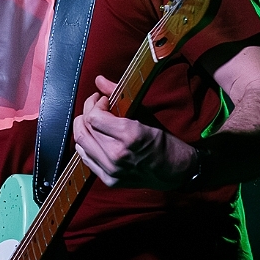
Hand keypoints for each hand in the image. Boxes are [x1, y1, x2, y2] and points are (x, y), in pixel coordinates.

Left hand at [73, 75, 197, 188]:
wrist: (178, 171)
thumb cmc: (165, 142)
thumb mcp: (145, 115)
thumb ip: (119, 95)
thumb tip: (99, 80)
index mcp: (129, 136)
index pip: (94, 117)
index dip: (94, 104)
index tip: (103, 100)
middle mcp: (116, 155)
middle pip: (84, 130)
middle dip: (86, 113)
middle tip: (95, 107)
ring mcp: (112, 170)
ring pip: (81, 145)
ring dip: (84, 129)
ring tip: (94, 122)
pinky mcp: (110, 180)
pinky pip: (87, 160)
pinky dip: (87, 146)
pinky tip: (95, 138)